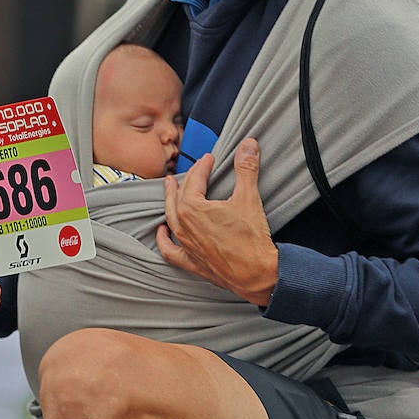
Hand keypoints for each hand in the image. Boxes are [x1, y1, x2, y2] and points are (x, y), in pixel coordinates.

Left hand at [156, 137, 278, 305]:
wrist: (257, 274)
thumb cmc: (251, 240)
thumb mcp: (249, 198)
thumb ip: (246, 168)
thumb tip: (248, 145)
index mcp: (193, 208)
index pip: (195, 180)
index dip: (203, 166)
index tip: (209, 158)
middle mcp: (184, 226)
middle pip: (180, 196)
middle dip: (187, 180)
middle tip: (194, 170)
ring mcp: (186, 245)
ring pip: (171, 218)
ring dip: (171, 202)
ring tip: (171, 190)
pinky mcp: (191, 262)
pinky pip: (170, 250)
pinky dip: (164, 240)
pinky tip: (162, 232)